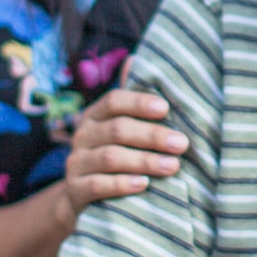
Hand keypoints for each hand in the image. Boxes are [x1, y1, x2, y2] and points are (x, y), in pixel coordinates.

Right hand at [62, 59, 188, 215]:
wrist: (81, 198)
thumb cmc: (114, 154)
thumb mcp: (120, 129)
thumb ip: (131, 103)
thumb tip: (135, 58)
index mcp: (94, 115)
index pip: (113, 101)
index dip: (138, 102)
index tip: (166, 108)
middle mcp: (82, 135)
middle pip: (117, 129)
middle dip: (152, 136)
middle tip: (181, 144)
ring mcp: (76, 163)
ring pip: (110, 157)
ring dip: (144, 161)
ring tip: (172, 166)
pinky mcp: (75, 190)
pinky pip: (98, 185)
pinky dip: (122, 184)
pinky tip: (144, 185)